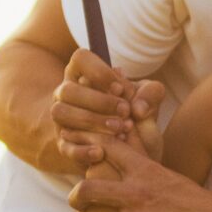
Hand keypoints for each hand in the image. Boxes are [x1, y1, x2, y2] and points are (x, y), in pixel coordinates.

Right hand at [50, 49, 164, 173]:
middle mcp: (67, 93)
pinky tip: (101, 152)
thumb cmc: (135, 116)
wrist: (132, 150)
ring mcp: (62, 119)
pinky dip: (82, 149)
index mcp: (84, 74)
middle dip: (98, 101)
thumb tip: (138, 107)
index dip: (99, 72)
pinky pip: (63, 145)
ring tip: (119, 131)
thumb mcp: (148, 100)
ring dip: (90, 121)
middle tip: (125, 112)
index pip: (81, 59)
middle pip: (68, 89)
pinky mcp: (63, 145)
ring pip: (60, 113)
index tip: (121, 89)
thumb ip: (151, 94)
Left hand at [64, 135, 211, 211]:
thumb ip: (144, 173)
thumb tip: (124, 166)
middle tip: (81, 205)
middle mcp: (136, 195)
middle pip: (85, 191)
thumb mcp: (169, 178)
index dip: (91, 147)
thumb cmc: (198, 204)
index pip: (107, 149)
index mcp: (145, 172)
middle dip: (77, 199)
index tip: (86, 151)